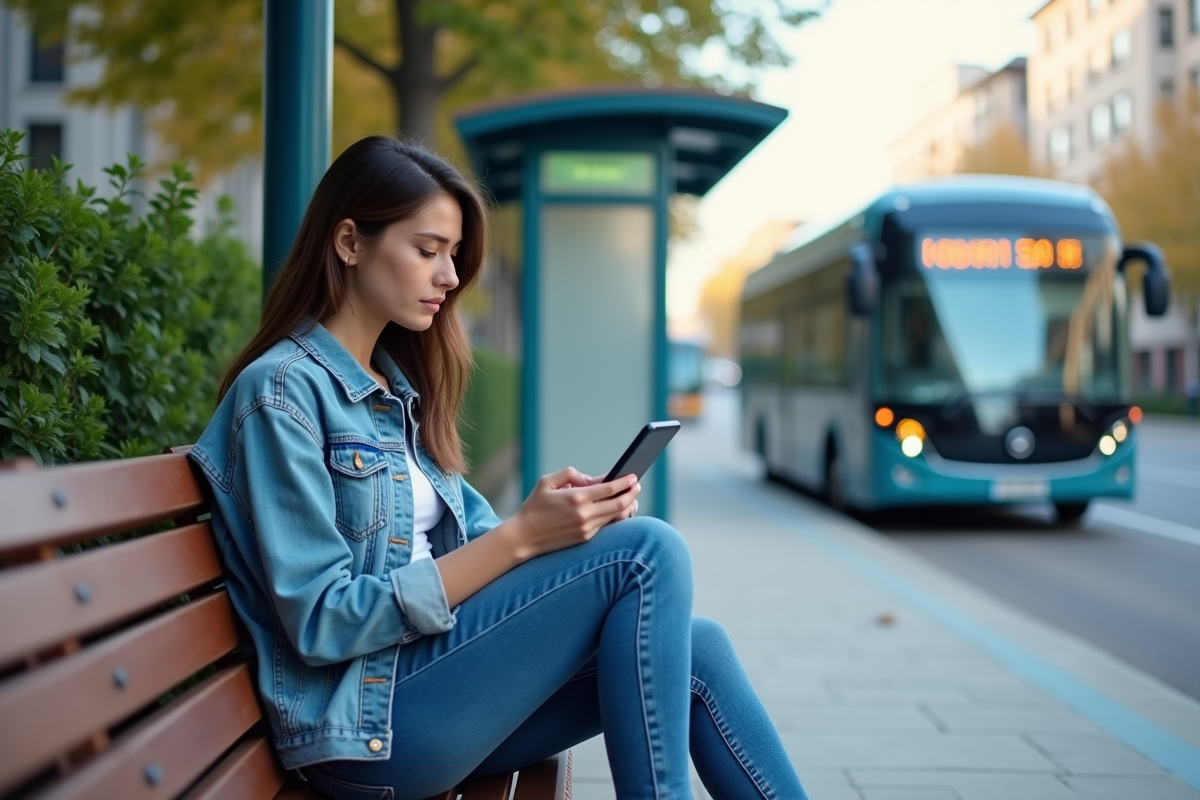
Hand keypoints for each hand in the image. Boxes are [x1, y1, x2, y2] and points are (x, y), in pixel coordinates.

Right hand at [507, 467, 640, 559]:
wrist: (524, 537)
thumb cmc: (534, 506)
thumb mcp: (546, 482)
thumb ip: (570, 474)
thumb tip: (591, 479)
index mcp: (576, 498)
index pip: (609, 489)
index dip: (625, 482)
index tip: (634, 476)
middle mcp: (584, 515)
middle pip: (619, 504)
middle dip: (631, 493)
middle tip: (637, 486)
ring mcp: (586, 529)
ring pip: (615, 516)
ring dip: (627, 505)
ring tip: (632, 496)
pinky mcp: (585, 538)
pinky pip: (606, 525)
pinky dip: (616, 516)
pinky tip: (620, 509)